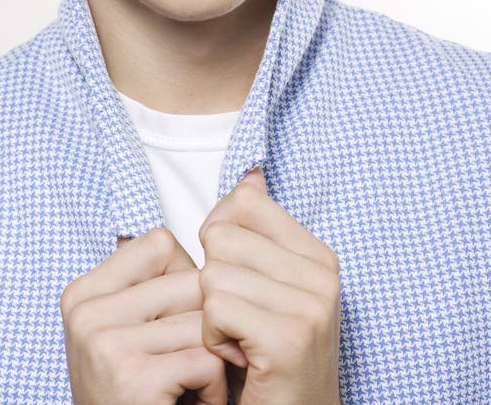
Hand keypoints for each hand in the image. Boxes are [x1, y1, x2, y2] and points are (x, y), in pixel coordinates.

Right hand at [60, 227, 228, 404]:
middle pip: (190, 280)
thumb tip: (235, 201)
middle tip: (189, 366)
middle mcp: (86, 312)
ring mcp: (104, 342)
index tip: (170, 329)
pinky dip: (216, 388)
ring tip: (190, 387)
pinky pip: (207, 358)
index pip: (162, 243)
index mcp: (82, 292)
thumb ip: (157, 281)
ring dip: (215, 358)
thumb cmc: (141, 395)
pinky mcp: (130, 376)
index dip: (186, 284)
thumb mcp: (132, 330)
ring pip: (205, 319)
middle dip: (208, 324)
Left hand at [198, 167, 340, 404]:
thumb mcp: (271, 287)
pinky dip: (212, 338)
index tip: (238, 278)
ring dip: (211, 315)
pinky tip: (240, 358)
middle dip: (214, 281)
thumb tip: (249, 175)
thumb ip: (258, 232)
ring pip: (212, 274)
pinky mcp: (287, 338)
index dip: (220, 238)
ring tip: (242, 339)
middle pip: (220, 236)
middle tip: (242, 320)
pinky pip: (214, 308)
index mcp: (318, 255)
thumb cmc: (270, 357)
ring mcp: (309, 306)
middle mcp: (322, 275)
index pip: (244, 202)